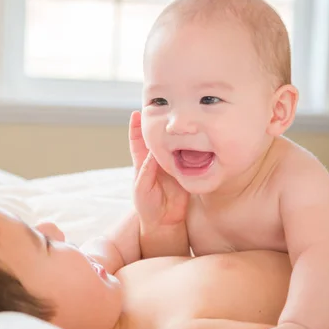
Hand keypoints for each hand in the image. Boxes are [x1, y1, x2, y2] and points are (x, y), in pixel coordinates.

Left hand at [129, 111, 188, 233]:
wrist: (164, 222)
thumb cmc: (147, 207)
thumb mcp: (142, 189)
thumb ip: (146, 171)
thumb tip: (153, 153)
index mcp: (142, 164)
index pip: (138, 142)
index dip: (136, 127)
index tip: (137, 113)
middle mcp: (156, 161)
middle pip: (157, 138)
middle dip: (157, 123)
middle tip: (159, 107)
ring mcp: (171, 165)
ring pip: (173, 144)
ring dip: (174, 132)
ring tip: (175, 117)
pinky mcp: (184, 171)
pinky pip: (187, 156)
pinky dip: (189, 146)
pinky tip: (191, 136)